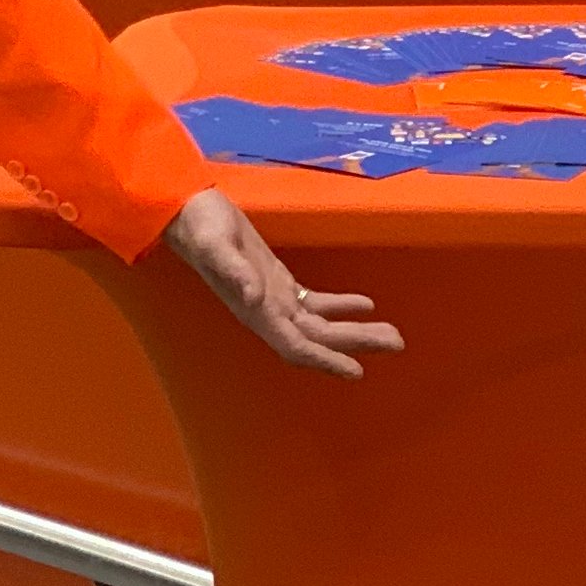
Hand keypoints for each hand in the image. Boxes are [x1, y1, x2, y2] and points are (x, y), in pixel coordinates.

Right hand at [163, 187, 405, 379]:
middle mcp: (266, 313)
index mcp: (255, 311)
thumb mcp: (215, 245)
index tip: (356, 371)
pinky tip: (366, 305)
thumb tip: (255, 295)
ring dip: (354, 330)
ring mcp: (273, 299)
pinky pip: (314, 303)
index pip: (296, 345)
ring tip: (391, 333)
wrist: (188, 213)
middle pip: (318, 338)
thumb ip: (233, 271)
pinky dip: (340, 307)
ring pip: (320, 324)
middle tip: (397, 344)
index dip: (325, 359)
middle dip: (355, 344)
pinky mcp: (278, 282)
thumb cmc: (201, 228)